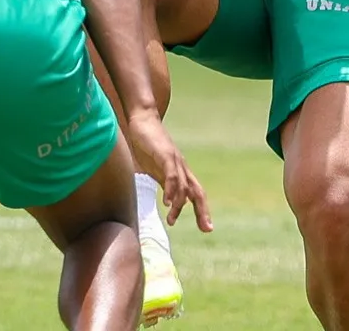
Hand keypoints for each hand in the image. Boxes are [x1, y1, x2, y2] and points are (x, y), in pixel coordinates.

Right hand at [125, 110, 212, 232]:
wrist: (142, 120)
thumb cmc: (148, 144)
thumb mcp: (156, 168)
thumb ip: (163, 182)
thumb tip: (166, 200)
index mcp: (180, 172)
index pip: (196, 194)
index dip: (202, 210)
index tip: (206, 228)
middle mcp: (181, 168)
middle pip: (197, 192)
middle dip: (202, 211)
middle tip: (206, 229)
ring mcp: (174, 161)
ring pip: (184, 186)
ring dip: (179, 205)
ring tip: (172, 219)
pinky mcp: (165, 154)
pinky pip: (172, 175)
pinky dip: (172, 189)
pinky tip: (167, 201)